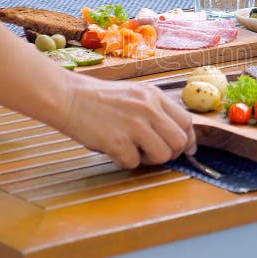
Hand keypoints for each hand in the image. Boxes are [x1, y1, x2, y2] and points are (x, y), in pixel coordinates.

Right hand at [57, 77, 196, 168]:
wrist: (68, 97)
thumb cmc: (98, 98)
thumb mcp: (134, 94)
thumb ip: (154, 111)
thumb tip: (174, 136)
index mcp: (154, 96)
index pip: (186, 122)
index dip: (188, 139)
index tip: (186, 149)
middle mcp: (148, 109)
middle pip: (179, 142)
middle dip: (170, 153)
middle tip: (154, 152)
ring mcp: (134, 125)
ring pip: (162, 155)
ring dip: (149, 159)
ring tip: (133, 150)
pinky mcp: (118, 142)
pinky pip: (134, 163)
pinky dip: (124, 161)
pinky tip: (114, 149)